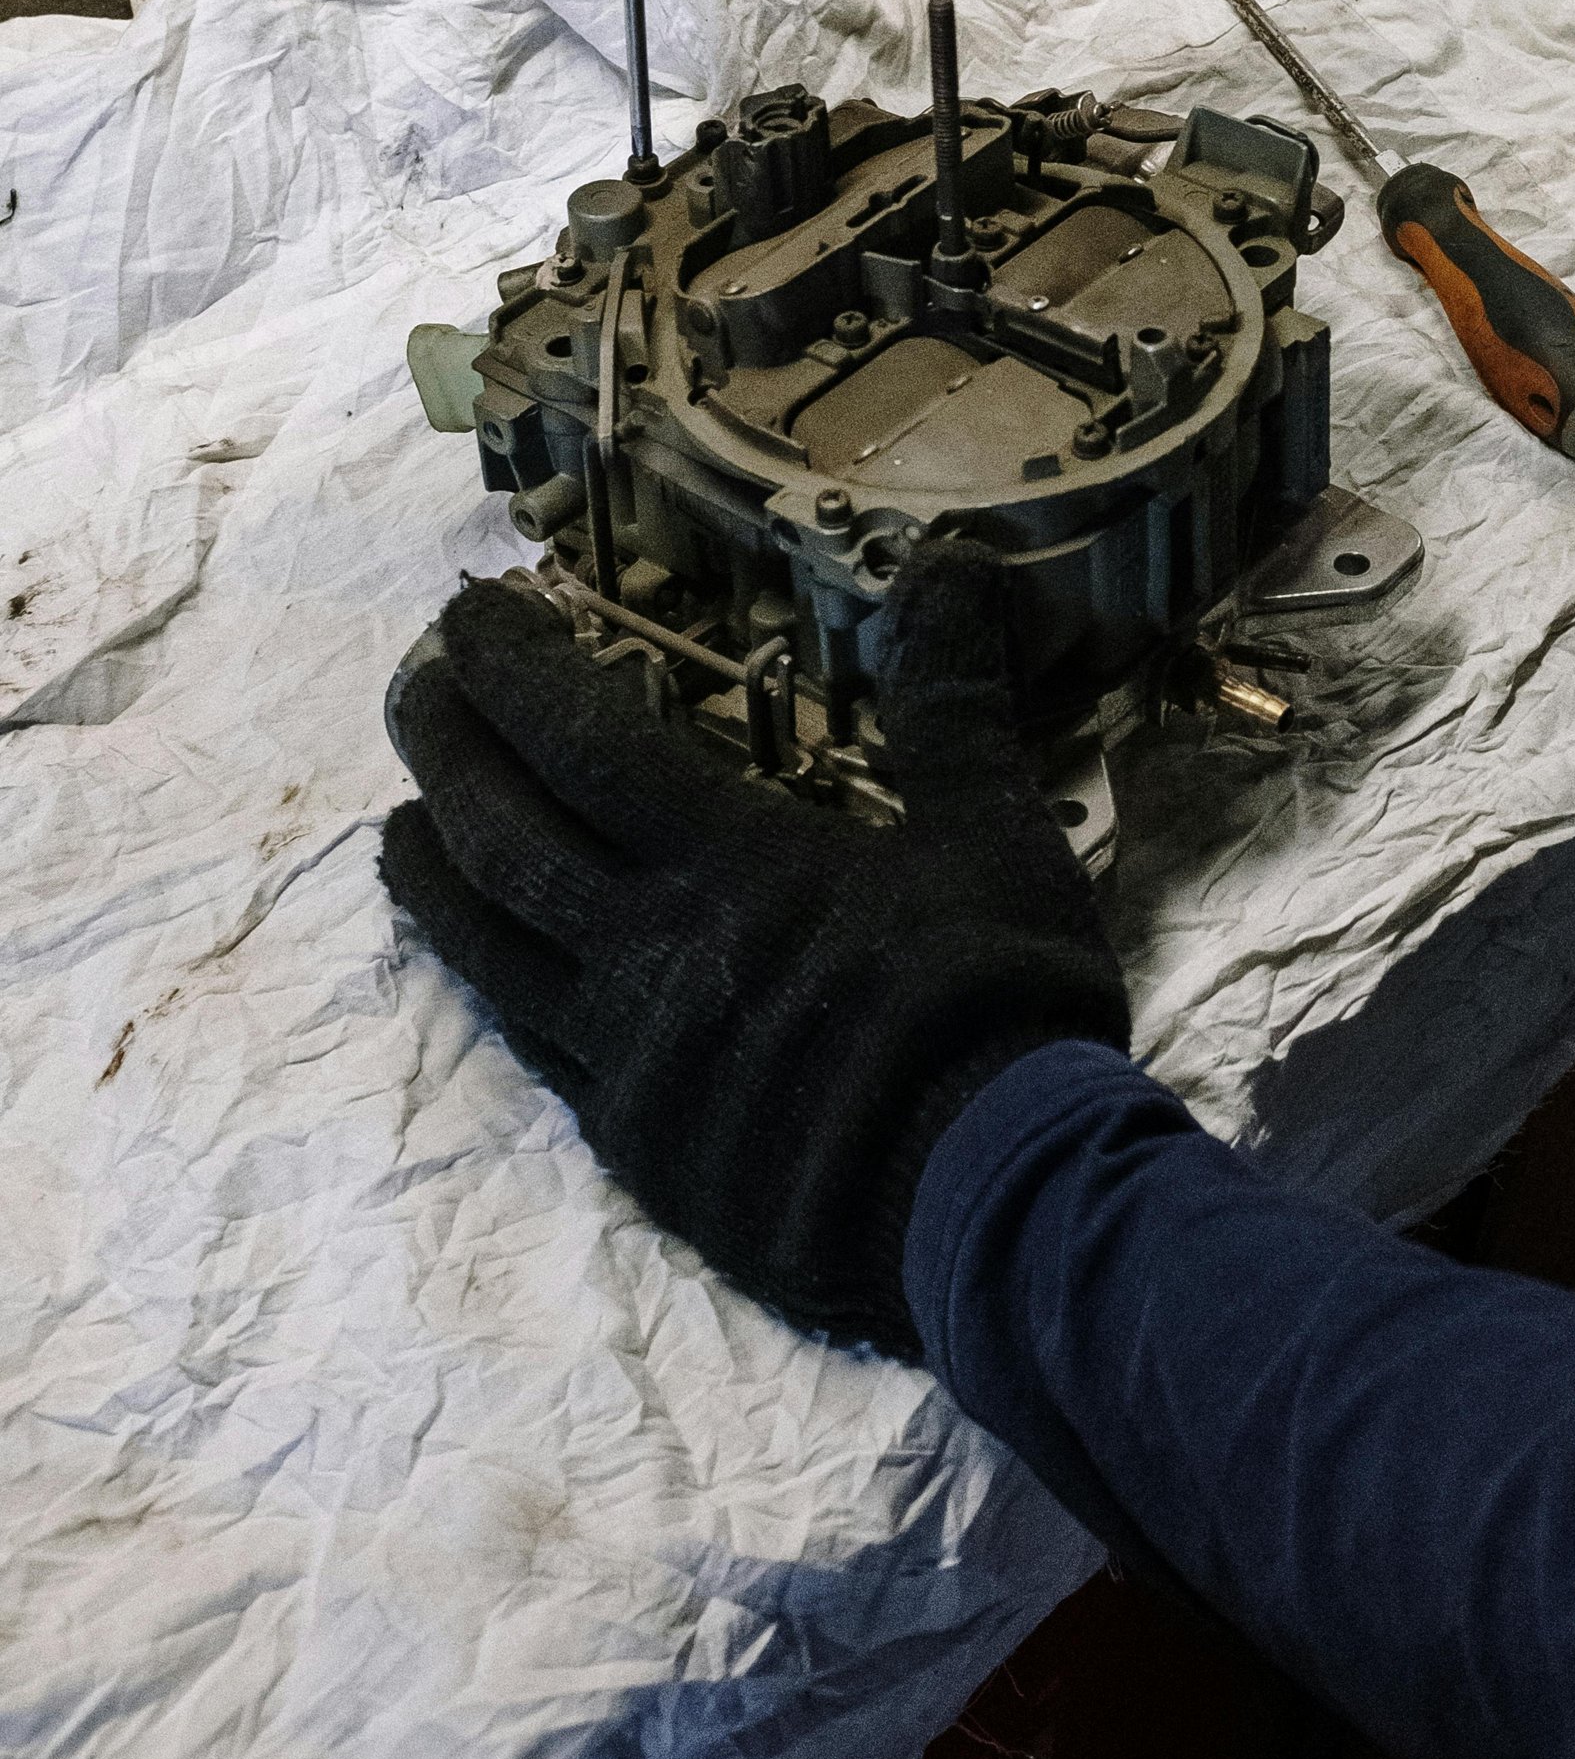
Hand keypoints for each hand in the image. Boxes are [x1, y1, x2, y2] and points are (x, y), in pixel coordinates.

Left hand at [379, 544, 1130, 1353]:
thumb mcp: (994, 832)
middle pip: (508, 835)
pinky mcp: (637, 1142)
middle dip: (449, 750)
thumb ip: (953, 697)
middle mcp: (653, 952)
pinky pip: (533, 1046)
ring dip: (433, 874)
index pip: (586, 743)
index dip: (518, 671)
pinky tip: (482, 966)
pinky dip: (491, 987)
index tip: (469, 611)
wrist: (988, 1201)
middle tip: (411, 686)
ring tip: (396, 823)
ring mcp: (631, 1056)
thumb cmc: (992, 1003)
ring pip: (493, 947)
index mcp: (733, 863)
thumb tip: (952, 557)